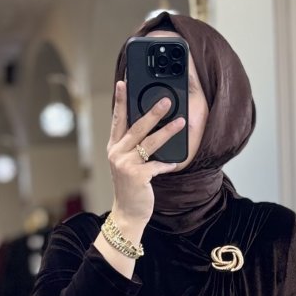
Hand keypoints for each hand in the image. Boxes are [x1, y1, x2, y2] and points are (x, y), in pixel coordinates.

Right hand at [107, 81, 185, 223]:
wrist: (127, 213)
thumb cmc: (131, 186)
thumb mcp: (127, 163)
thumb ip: (134, 145)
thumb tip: (151, 125)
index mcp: (114, 146)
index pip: (117, 119)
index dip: (120, 100)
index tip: (123, 83)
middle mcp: (117, 153)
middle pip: (136, 127)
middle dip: (152, 112)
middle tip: (166, 100)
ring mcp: (125, 165)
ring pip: (149, 143)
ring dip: (167, 131)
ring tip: (180, 121)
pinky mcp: (137, 177)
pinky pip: (157, 165)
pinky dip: (167, 164)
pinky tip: (174, 163)